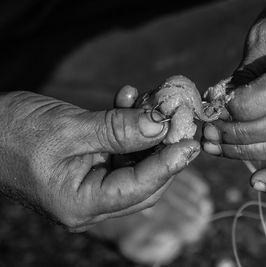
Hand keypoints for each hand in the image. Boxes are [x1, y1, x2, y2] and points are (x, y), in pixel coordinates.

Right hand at [0, 88, 199, 231]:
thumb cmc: (12, 132)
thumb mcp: (69, 128)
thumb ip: (118, 129)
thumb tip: (160, 124)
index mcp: (80, 203)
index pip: (138, 189)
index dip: (168, 165)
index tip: (191, 143)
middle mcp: (89, 202)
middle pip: (143, 181)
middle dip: (164, 149)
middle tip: (179, 120)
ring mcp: (90, 186)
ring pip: (135, 165)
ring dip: (147, 133)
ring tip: (153, 102)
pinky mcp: (90, 169)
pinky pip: (120, 153)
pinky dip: (128, 129)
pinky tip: (130, 100)